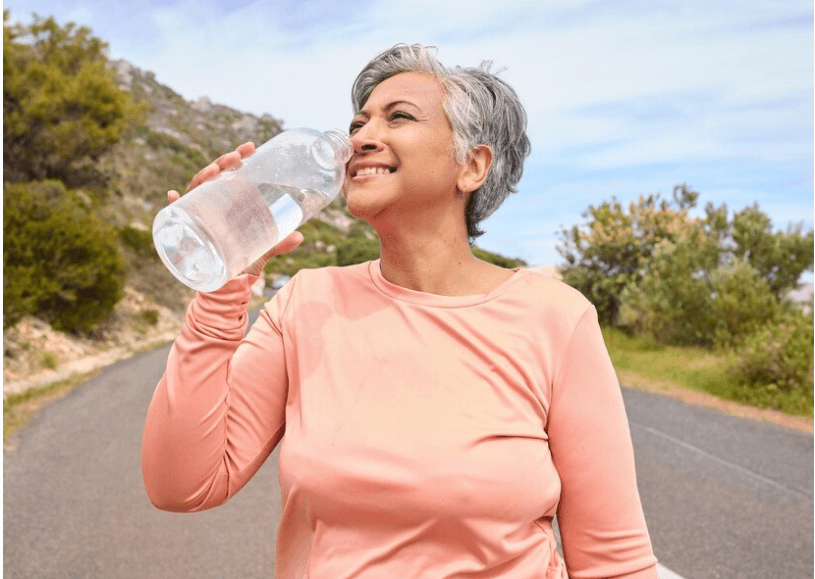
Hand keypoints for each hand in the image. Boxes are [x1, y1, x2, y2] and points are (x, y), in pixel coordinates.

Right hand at [166, 142, 303, 276]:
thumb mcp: (263, 250)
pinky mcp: (187, 229)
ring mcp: (198, 214)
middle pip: (214, 176)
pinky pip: (175, 214)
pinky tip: (173, 195)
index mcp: (228, 200)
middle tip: (236, 158)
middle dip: (222, 163)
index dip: (238, 158)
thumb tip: (301, 237)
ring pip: (196, 189)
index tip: (251, 147)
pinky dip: (173, 205)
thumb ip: (279, 244)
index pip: (231, 173)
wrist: (226, 282)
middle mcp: (211, 203)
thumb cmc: (243, 258)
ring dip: (202, 177)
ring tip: (213, 171)